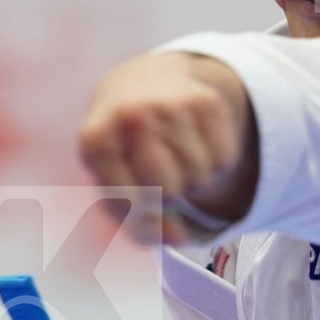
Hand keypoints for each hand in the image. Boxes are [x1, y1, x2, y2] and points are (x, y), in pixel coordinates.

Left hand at [76, 52, 256, 243]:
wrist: (140, 81)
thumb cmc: (122, 142)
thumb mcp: (110, 178)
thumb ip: (136, 222)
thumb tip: (179, 238)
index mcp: (95, 139)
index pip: (128, 204)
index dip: (141, 217)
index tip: (142, 204)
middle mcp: (131, 115)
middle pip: (169, 191)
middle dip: (168, 195)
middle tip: (160, 176)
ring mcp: (170, 104)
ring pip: (200, 177)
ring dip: (193, 179)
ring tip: (176, 158)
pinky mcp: (206, 100)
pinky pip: (224, 160)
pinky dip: (214, 162)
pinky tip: (195, 143)